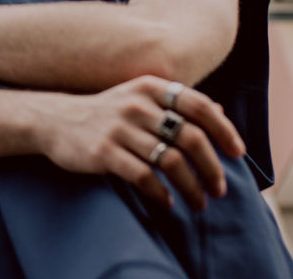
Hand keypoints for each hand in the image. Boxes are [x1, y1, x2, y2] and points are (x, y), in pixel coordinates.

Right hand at [36, 75, 245, 211]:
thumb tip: (218, 111)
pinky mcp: (104, 153)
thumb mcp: (139, 97)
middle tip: (219, 189)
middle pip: (190, 137)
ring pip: (170, 162)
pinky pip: (143, 177)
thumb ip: (176, 103)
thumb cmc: (106, 113)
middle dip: (212, 168)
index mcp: (150, 87)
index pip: (199, 106)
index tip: (237, 153)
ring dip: (191, 187)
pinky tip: (168, 202)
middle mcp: (137, 105)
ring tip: (199, 203)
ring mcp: (119, 128)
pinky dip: (162, 194)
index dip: (224, 129)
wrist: (55, 121)